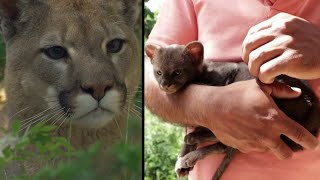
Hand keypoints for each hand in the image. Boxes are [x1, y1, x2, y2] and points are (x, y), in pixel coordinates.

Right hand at [199, 79, 318, 159]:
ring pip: (269, 151)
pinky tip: (247, 130)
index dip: (311, 142)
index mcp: (275, 120)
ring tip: (260, 130)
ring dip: (269, 144)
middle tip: (284, 140)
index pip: (301, 137)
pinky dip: (254, 142)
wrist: (212, 107)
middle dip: (289, 149)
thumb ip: (281, 90)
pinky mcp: (242, 147)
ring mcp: (253, 144)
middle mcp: (266, 136)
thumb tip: (296, 93)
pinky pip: (253, 148)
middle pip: (287, 154)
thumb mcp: (259, 86)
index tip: (312, 142)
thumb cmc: (236, 94)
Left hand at [242, 12, 319, 83]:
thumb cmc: (310, 46)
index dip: (247, 48)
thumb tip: (251, 43)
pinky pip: (265, 71)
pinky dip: (264, 78)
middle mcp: (282, 29)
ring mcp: (287, 44)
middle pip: (249, 46)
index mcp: (280, 20)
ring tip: (262, 75)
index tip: (252, 57)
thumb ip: (274, 32)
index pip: (252, 34)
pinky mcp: (291, 60)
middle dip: (248, 60)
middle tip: (255, 68)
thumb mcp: (292, 30)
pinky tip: (270, 79)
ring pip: (255, 59)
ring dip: (255, 71)